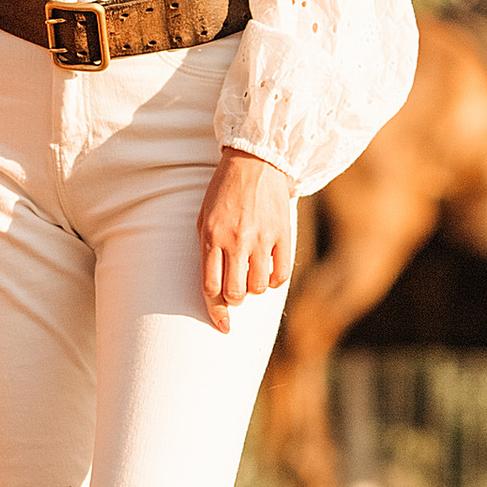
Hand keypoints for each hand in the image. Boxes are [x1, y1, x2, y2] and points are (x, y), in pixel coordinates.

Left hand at [198, 150, 295, 330]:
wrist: (255, 161)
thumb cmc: (223, 191)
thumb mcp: (204, 218)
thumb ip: (208, 252)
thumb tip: (215, 288)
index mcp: (211, 237)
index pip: (211, 287)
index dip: (216, 312)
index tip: (223, 326)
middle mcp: (235, 240)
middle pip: (235, 293)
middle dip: (235, 299)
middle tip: (236, 291)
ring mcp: (261, 238)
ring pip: (258, 287)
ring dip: (254, 288)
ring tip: (252, 272)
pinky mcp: (283, 234)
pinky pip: (281, 274)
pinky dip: (274, 280)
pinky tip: (268, 270)